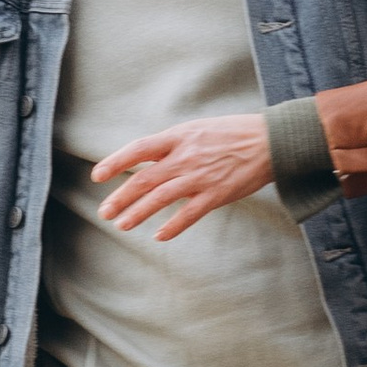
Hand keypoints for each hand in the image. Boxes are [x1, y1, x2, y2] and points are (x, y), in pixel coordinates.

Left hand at [93, 114, 273, 240]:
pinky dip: (172, 227)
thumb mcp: (196, 130)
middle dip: (121, 197)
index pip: (139, 149)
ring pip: (161, 198)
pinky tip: (158, 236)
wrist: (269, 141)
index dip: (116, 162)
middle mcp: (185, 156)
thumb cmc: (231, 134)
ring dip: (138, 213)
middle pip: (144, 179)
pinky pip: (189, 214)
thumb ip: (172, 145)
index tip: (97, 176)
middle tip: (104, 212)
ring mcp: (200, 177)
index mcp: (178, 137)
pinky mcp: (216, 194)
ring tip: (122, 225)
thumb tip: (146, 159)